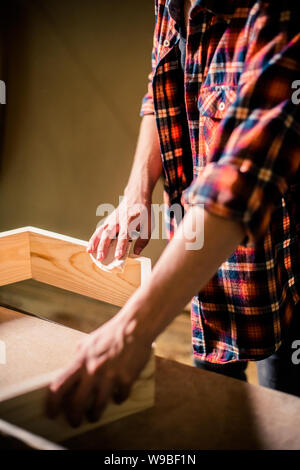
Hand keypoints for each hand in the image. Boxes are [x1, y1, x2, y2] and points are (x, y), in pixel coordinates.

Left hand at [46, 313, 151, 427]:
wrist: (135, 327)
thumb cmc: (111, 333)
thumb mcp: (89, 342)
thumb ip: (79, 357)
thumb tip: (71, 370)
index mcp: (80, 361)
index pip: (58, 387)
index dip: (52, 404)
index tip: (52, 413)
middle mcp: (93, 371)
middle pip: (76, 404)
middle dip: (74, 417)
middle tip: (75, 421)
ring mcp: (110, 376)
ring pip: (98, 407)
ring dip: (95, 415)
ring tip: (94, 416)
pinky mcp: (126, 379)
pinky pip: (120, 397)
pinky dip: (118, 399)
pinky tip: (117, 397)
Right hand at [87, 192, 152, 260]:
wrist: (136, 196)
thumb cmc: (143, 212)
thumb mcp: (148, 226)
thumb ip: (143, 240)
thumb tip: (137, 253)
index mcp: (129, 222)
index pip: (124, 236)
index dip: (121, 246)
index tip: (118, 255)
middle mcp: (118, 220)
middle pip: (109, 234)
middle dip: (103, 246)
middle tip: (100, 258)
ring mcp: (111, 220)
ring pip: (100, 231)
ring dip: (94, 242)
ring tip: (89, 251)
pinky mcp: (108, 220)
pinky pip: (99, 230)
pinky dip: (93, 238)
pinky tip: (90, 246)